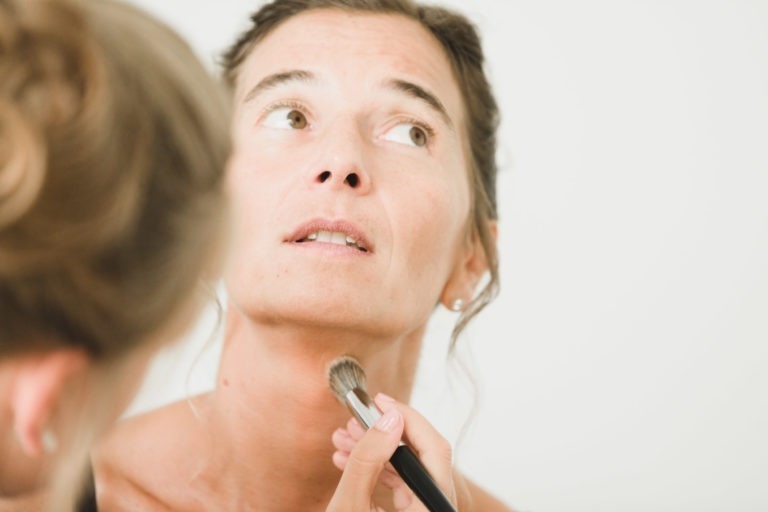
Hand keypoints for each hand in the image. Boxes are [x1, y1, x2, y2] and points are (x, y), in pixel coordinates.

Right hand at [326, 394, 456, 510]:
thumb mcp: (350, 506)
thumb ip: (367, 462)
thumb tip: (388, 419)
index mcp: (431, 509)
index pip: (434, 449)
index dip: (407, 418)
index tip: (380, 401)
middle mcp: (435, 508)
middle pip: (422, 455)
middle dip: (385, 433)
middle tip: (358, 417)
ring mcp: (425, 510)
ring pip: (409, 469)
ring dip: (375, 450)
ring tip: (344, 438)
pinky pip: (401, 484)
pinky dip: (376, 469)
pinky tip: (347, 459)